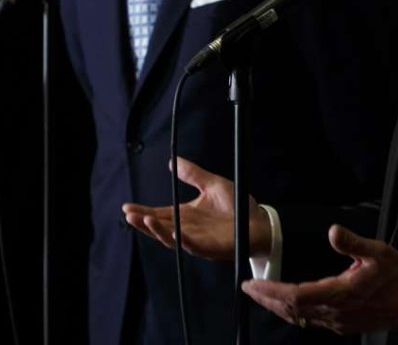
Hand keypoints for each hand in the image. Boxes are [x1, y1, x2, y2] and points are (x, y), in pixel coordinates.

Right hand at [121, 157, 271, 260]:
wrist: (258, 221)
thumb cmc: (237, 205)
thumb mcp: (212, 184)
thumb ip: (193, 174)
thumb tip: (173, 161)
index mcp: (186, 215)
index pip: (160, 214)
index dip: (143, 211)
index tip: (127, 207)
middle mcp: (187, 229)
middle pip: (160, 227)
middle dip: (143, 222)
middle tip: (129, 215)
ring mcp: (197, 240)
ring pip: (172, 238)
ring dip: (158, 231)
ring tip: (146, 220)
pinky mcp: (210, 248)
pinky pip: (193, 246)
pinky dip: (183, 239)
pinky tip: (174, 232)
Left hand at [242, 224, 397, 334]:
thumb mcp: (379, 252)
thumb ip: (353, 243)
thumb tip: (332, 230)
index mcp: (338, 293)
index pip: (294, 295)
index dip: (269, 291)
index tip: (251, 283)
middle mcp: (334, 312)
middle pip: (290, 310)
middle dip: (266, 299)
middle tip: (248, 289)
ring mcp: (338, 322)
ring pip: (299, 318)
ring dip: (278, 307)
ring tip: (263, 296)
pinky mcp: (344, 325)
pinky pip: (311, 322)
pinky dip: (294, 313)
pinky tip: (291, 305)